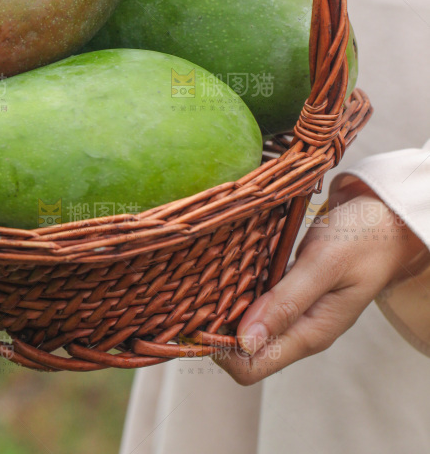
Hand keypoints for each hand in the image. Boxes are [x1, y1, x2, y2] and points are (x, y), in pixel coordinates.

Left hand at [211, 177, 428, 384]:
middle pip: (242, 349)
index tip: (198, 316)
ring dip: (225, 305)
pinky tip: (228, 266)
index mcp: (310, 333)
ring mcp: (297, 309)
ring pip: (247, 323)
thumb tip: (244, 341)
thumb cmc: (363, 238)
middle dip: (216, 327)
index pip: (251, 367)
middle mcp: (300, 328)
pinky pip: (257, 298)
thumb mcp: (323, 265)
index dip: (220, 350)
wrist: (388, 216)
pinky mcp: (292, 288)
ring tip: (206, 277)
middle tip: (195, 291)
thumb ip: (286, 302)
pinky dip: (239, 287)